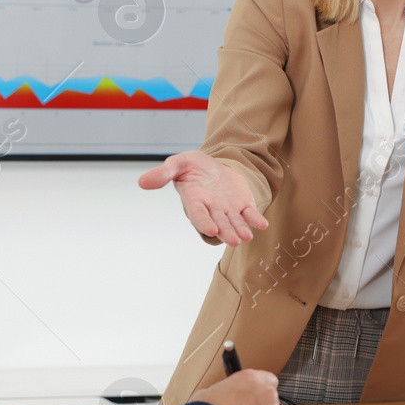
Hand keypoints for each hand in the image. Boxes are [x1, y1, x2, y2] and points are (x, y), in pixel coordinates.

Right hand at [139, 150, 267, 245]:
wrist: (213, 166)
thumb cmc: (192, 167)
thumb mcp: (177, 164)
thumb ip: (163, 173)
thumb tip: (142, 182)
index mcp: (194, 201)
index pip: (198, 214)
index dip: (204, 222)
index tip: (210, 229)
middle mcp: (211, 210)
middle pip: (219, 223)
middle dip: (226, 232)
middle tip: (233, 240)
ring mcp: (228, 210)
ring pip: (235, 223)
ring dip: (240, 230)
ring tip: (245, 237)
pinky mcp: (243, 206)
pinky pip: (250, 215)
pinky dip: (255, 220)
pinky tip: (261, 224)